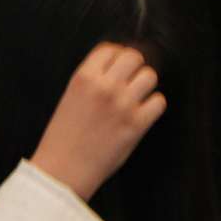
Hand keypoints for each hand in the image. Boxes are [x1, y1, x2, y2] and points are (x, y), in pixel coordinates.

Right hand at [30, 42, 165, 199]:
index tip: (116, 66)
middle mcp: (104, 87)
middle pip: (134, 57)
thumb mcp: (68, 99)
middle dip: (133, 68)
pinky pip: (158, 102)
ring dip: (145, 87)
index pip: (109, 49)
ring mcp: (123, 104)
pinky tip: (140, 115)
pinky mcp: (137, 123)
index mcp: (82, 79)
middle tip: (128, 82)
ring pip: (150, 77)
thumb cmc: (62, 138)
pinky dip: (152, 107)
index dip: (115, 56)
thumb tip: (118, 69)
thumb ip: (91, 82)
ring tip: (134, 99)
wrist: (62, 170)